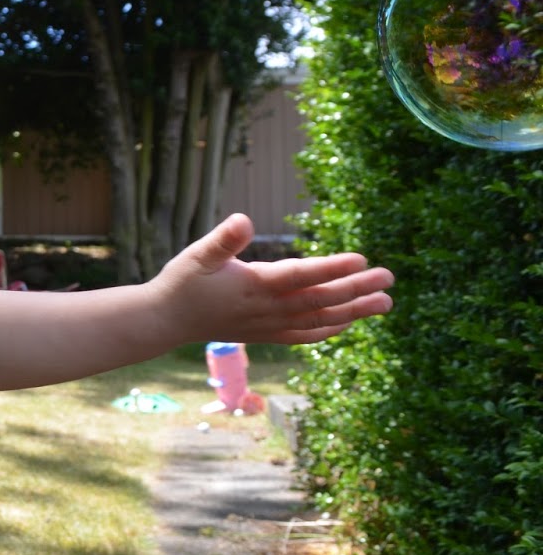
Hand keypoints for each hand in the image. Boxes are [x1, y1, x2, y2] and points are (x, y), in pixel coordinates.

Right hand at [150, 214, 394, 344]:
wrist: (166, 321)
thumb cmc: (182, 282)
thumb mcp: (197, 255)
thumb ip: (223, 239)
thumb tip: (243, 219)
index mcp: (253, 286)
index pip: (300, 276)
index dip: (331, 268)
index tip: (362, 259)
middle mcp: (267, 309)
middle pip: (319, 300)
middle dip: (356, 289)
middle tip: (389, 278)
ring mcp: (268, 325)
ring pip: (319, 320)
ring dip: (354, 312)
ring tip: (385, 303)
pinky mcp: (266, 334)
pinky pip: (305, 335)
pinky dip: (330, 329)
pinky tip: (349, 322)